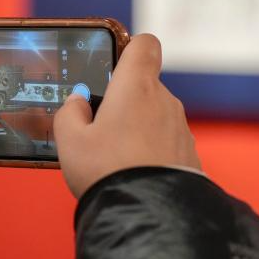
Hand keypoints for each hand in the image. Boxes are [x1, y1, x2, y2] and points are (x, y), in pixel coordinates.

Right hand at [53, 34, 199, 198]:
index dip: (130, 47)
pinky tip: (135, 173)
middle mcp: (164, 100)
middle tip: (100, 128)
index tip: (114, 62)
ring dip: (138, 128)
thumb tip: (78, 102)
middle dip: (124, 102)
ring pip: (155, 116)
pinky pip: (166, 142)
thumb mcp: (70, 141)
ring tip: (115, 157)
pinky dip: (152, 151)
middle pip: (145, 85)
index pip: (144, 44)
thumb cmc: (108, 171)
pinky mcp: (189, 153)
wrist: (150, 214)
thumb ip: (70, 113)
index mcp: (136, 86)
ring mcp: (180, 126)